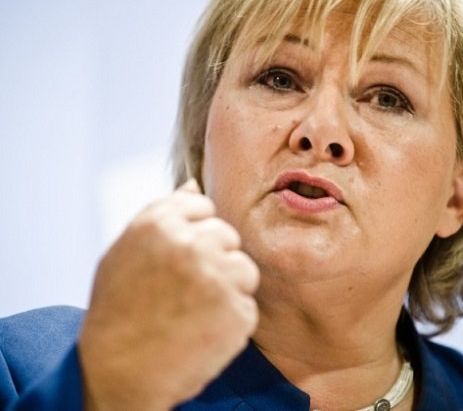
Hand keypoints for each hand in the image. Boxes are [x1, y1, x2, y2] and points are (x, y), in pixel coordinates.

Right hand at [78, 179, 259, 410]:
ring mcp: (218, 277)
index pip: (203, 207)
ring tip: (195, 312)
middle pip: (227, 236)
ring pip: (244, 268)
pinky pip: (247, 305)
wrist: (118, 373)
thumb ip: (162, 213)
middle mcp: (192, 244)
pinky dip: (231, 320)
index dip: (194, 234)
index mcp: (160, 223)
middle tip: (185, 291)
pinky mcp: (238, 312)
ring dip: (227, 288)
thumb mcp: (125, 250)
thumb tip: (194, 184)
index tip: (181, 259)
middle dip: (213, 259)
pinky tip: (203, 332)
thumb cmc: (118, 310)